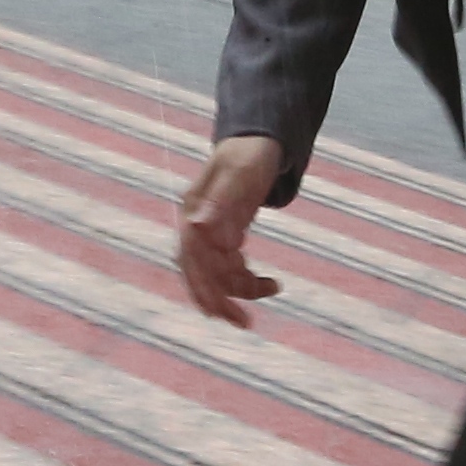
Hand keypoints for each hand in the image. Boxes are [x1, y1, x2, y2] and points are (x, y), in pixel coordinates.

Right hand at [173, 135, 287, 327]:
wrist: (259, 141)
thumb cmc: (251, 154)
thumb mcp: (242, 173)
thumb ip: (221, 201)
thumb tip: (201, 229)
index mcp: (192, 211)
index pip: (191, 257)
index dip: (204, 285)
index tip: (221, 310)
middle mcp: (195, 226)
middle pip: (199, 272)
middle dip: (220, 300)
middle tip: (246, 323)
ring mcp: (209, 233)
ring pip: (217, 275)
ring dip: (240, 291)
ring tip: (274, 290)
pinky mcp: (224, 238)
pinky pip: (230, 269)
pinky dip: (248, 281)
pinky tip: (272, 284)